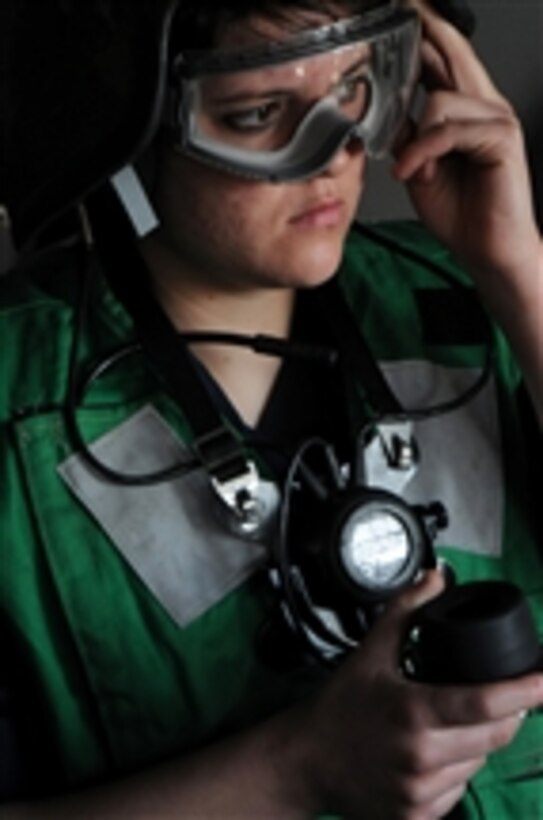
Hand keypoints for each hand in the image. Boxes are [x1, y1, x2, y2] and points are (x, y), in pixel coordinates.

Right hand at [296, 570, 542, 818]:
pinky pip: (460, 789)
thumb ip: (405, 609)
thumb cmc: (339, 706)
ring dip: (481, 740)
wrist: (307, 759)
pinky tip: (437, 751)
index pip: (486, 703)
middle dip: (507, 712)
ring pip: (480, 763)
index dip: (526, 691)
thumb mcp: (370, 652)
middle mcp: (420, 757)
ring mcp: (420, 792)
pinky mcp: (418, 815)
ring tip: (453, 721)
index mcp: (412, 713)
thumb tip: (435, 578)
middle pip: (494, 735)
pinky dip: (460, 767)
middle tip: (498, 693)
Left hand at [393, 5, 540, 283]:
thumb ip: (406, 136)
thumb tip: (384, 113)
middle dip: (426, 30)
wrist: (487, 251)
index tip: (403, 9)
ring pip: (440, 98)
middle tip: (405, 6)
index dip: (424, 31)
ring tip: (412, 169)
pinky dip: (424, 152)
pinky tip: (415, 172)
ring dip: (416, 137)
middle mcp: (483, 106)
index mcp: (463, 110)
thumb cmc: (460, 213)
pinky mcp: (502, 138)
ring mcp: (496, 119)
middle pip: (452, 53)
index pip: (442, 58)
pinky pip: (448, 130)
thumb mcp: (419, 168)